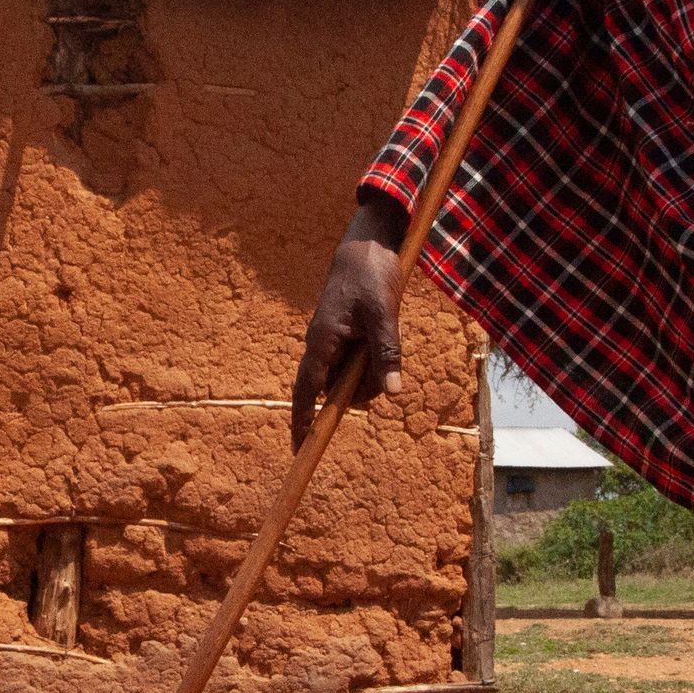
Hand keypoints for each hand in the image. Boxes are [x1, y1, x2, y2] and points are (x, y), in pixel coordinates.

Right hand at [289, 193, 409, 449]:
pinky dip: (372, 357)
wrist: (366, 243)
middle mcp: (321, 346)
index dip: (303, 423)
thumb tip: (392, 391)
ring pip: (350, 375)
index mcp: (322, 344)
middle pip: (336, 389)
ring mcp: (332, 341)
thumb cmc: (370, 276)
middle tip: (384, 364)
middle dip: (362, 388)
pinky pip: (356, 359)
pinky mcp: (344, 334)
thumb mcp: (383, 315)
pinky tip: (383, 333)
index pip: (306, 394)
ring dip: (371, 370)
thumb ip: (386, 354)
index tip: (301, 449)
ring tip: (386, 335)